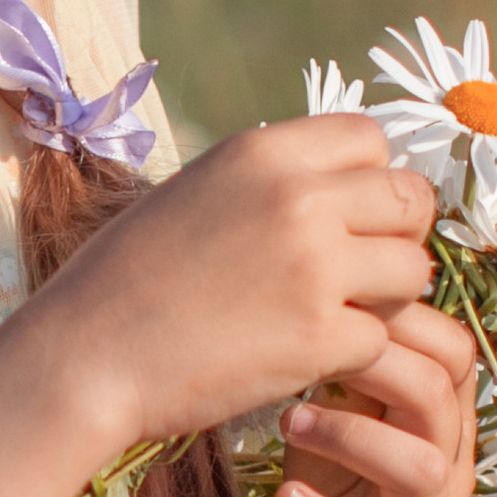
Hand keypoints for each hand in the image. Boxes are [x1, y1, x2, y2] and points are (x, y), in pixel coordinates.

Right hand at [27, 115, 446, 457]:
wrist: (83, 358)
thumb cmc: (126, 280)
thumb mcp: (195, 192)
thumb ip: (269, 180)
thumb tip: (337, 181)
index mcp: (263, 152)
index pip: (372, 138)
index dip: (369, 180)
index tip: (345, 216)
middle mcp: (300, 198)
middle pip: (411, 200)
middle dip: (394, 238)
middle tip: (356, 273)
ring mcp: (316, 269)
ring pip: (413, 272)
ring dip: (384, 299)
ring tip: (331, 316)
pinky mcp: (320, 338)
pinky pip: (380, 338)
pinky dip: (351, 355)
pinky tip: (304, 357)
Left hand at [267, 300, 477, 496]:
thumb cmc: (332, 471)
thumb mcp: (346, 404)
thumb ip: (352, 353)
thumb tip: (332, 272)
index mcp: (444, 415)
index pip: (455, 350)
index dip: (404, 317)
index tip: (336, 297)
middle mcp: (448, 463)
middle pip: (441, 397)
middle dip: (375, 364)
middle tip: (307, 351)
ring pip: (419, 469)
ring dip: (352, 436)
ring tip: (289, 421)